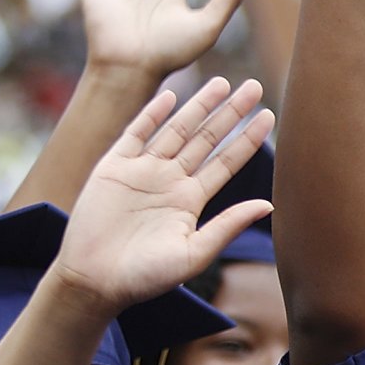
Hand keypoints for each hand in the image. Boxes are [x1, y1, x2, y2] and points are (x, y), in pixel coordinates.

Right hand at [54, 77, 274, 313]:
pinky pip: (135, 134)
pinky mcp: (113, 168)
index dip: (247, 139)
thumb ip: (228, 225)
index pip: (226, 163)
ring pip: (176, 130)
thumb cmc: (146, 277)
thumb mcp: (195, 252)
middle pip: (206, 139)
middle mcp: (170, 181)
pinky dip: (152, 115)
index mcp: (191, 201)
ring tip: (223, 83)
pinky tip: (172, 96)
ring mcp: (142, 172)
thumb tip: (269, 205)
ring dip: (198, 106)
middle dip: (230, 113)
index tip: (269, 115)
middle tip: (254, 86)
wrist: (95, 281)